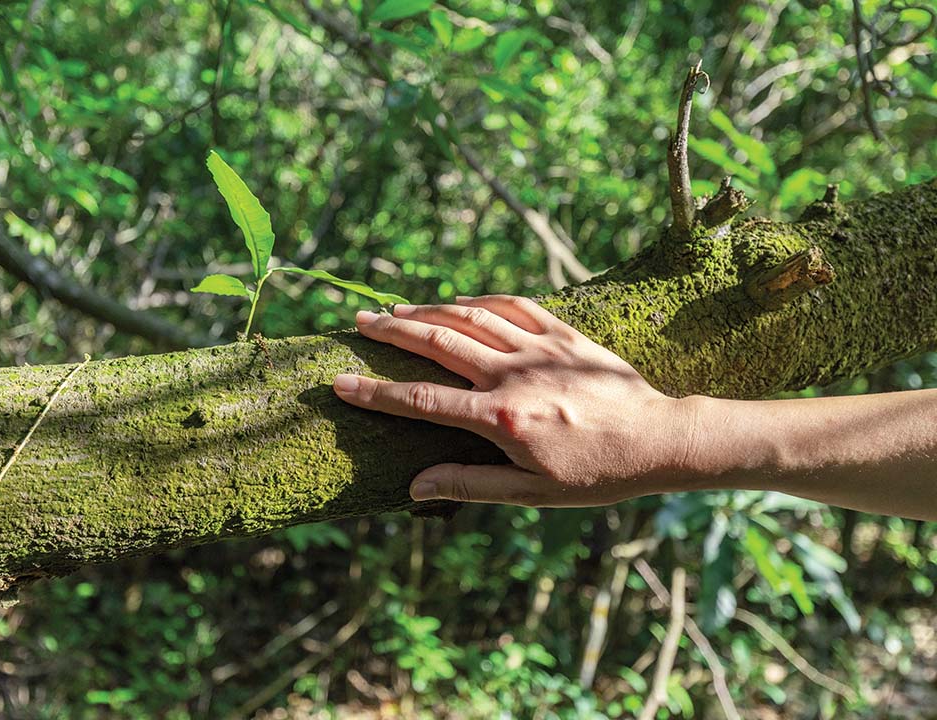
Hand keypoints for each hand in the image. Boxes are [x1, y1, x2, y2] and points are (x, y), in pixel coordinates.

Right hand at [332, 295, 695, 506]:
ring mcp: (539, 348)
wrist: (658, 440)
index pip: (423, 401)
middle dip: (393, 332)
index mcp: (501, 419)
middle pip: (439, 343)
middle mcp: (514, 375)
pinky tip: (459, 300)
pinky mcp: (563, 334)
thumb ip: (469, 485)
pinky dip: (480, 299)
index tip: (339, 383)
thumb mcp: (530, 493)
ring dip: (428, 311)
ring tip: (396, 310)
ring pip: (470, 317)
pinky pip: (514, 305)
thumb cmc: (595, 474)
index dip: (376, 394)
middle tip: (360, 324)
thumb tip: (415, 488)